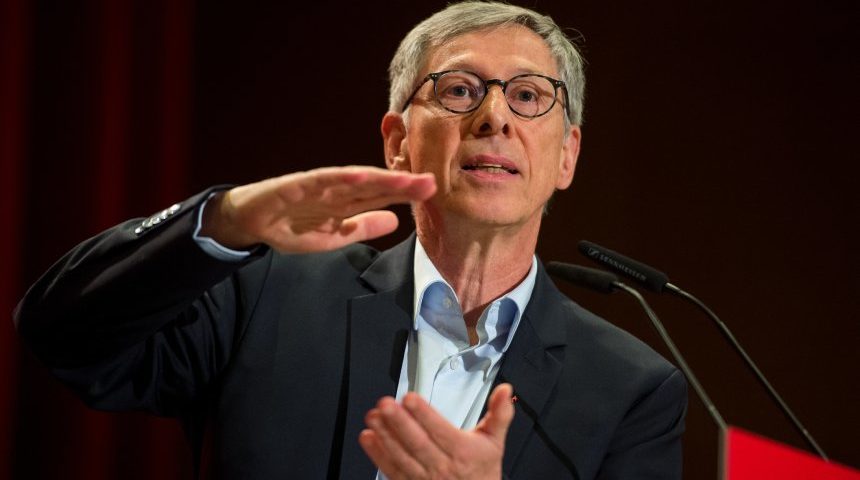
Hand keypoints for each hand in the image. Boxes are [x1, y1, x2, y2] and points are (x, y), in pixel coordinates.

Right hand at [199, 166, 435, 251]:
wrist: (250, 223)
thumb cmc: (291, 226)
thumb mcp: (332, 236)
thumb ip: (361, 227)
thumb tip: (394, 221)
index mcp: (347, 202)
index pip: (382, 196)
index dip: (406, 193)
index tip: (432, 191)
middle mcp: (337, 190)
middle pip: (375, 185)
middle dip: (402, 183)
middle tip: (431, 182)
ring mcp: (318, 185)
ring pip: (353, 180)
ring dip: (379, 177)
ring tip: (405, 178)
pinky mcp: (296, 185)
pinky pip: (320, 180)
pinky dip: (339, 177)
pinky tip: (360, 176)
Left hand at [359, 383, 514, 479]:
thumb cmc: (482, 472)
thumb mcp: (494, 442)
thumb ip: (499, 414)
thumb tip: (506, 391)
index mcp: (462, 452)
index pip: (440, 430)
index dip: (424, 414)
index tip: (411, 398)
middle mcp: (441, 466)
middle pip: (417, 443)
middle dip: (399, 422)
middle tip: (385, 404)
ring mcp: (424, 478)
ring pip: (401, 456)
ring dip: (385, 436)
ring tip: (373, 417)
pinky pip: (391, 470)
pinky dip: (377, 455)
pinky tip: (368, 438)